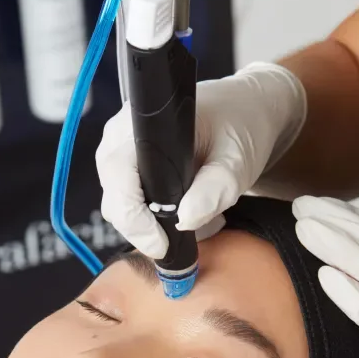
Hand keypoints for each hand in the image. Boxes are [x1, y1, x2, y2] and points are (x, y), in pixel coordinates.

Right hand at [96, 62, 307, 257]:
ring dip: (154, 226)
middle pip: (114, 200)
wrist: (244, 112)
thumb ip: (215, 190)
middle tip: (190, 239)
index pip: (119, 180)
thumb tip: (184, 222)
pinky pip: (129, 207)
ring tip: (200, 219)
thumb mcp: (237, 161)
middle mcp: (119, 138)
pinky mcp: (127, 171)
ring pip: (119, 208)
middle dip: (148, 228)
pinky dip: (155, 220)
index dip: (136, 219)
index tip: (164, 245)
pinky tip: (188, 211)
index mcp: (141, 126)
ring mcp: (119, 155)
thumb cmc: (240, 125)